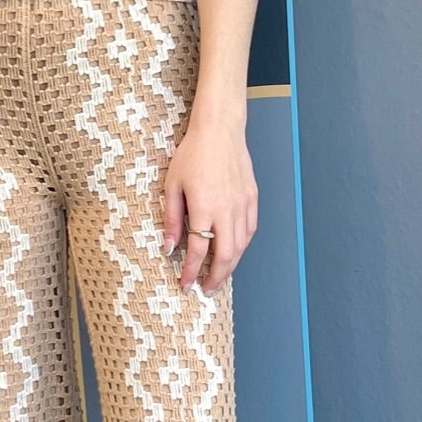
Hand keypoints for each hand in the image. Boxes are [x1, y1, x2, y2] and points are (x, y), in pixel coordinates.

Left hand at [161, 116, 257, 291]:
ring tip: (220, 278)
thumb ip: (171, 219)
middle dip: (216, 278)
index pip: (199, 250)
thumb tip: (169, 247)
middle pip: (225, 255)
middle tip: (206, 291)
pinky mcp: (252, 198)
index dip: (192, 271)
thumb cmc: (192, 155)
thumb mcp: (172, 186)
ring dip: (231, 266)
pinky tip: (234, 253)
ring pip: (241, 246)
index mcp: (204, 207)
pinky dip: (242, 247)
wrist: (220, 131)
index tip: (185, 285)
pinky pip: (249, 231)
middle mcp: (227, 210)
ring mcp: (243, 205)